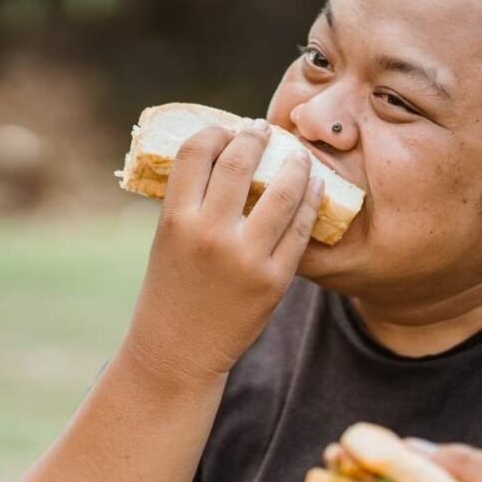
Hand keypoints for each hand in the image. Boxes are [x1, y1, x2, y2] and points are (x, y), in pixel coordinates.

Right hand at [125, 119, 323, 382]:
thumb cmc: (170, 289)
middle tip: (263, 130)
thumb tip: (225, 157)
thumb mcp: (166, 241)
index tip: (226, 130)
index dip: (214, 132)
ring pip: (282, 191)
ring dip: (294, 163)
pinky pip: (300, 229)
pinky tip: (314, 187)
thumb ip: (192, 203)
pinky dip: (310, 200)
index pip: (196, 153)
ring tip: (298, 155)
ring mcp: (245, 258)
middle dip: (255, 137)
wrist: (177, 350)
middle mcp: (210, 235)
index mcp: (176, 220)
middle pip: (239, 163)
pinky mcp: (274, 280)